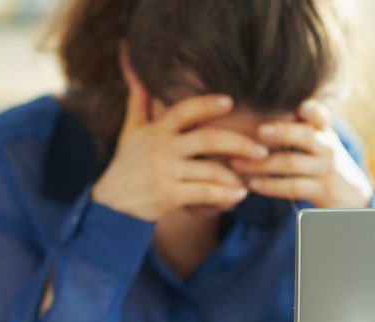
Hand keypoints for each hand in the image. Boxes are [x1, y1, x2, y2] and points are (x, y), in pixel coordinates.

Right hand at [92, 54, 267, 221]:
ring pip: (211, 170)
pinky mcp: (169, 196)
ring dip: (235, 175)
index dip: (207, 104)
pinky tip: (238, 195)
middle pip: (208, 139)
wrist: (112, 203)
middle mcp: (162, 148)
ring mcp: (166, 172)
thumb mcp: (131, 128)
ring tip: (250, 178)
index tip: (230, 101)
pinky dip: (225, 195)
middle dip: (240, 143)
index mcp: (157, 130)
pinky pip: (205, 194)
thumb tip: (133, 66)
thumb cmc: (127, 162)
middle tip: (262, 150)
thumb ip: (139, 98)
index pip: (184, 110)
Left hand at [232, 101, 373, 208]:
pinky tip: (252, 184)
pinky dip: (270, 185)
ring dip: (261, 164)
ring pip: (292, 163)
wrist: (351, 193)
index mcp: (323, 130)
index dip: (312, 110)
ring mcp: (326, 169)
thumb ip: (296, 125)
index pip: (319, 115)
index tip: (300, 105)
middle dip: (282, 132)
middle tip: (258, 130)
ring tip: (236, 163)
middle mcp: (327, 147)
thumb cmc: (322, 161)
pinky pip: (293, 187)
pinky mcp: (322, 191)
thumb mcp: (317, 140)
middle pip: (305, 135)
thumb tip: (258, 101)